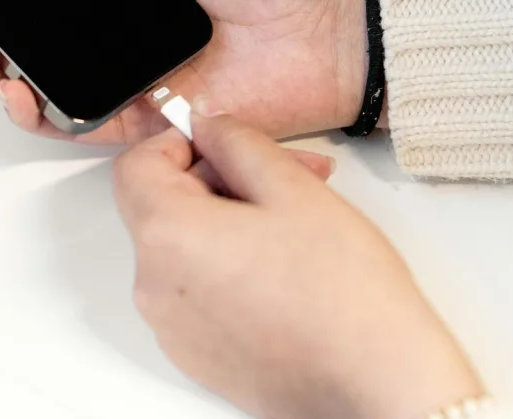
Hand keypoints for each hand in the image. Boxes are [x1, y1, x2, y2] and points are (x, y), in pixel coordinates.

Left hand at [112, 99, 482, 418]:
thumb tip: (209, 127)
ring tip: (295, 224)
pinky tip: (284, 268)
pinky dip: (227, 267)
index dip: (177, 141)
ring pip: (184, 249)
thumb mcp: (292, 188)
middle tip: (286, 175)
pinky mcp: (195, 355)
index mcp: (168, 236)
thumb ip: (237, 142)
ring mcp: (172, 328)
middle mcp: (155, 287)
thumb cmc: (344, 297)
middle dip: (219, 179)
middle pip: (162, 207)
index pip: (137, 166)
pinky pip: (196, 291)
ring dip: (228, 222)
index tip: (218, 139)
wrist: (375, 386)